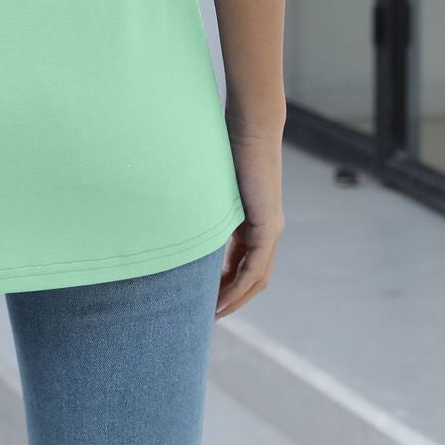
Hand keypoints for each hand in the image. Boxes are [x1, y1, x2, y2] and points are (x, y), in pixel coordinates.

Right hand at [215, 130, 283, 320]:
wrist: (251, 128)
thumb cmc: (227, 146)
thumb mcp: (212, 185)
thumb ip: (203, 202)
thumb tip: (173, 206)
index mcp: (254, 220)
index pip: (243, 262)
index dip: (226, 283)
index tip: (205, 298)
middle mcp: (267, 229)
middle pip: (253, 277)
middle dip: (232, 299)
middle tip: (208, 316)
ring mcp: (271, 229)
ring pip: (256, 278)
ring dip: (236, 299)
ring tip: (214, 314)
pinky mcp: (269, 226)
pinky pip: (254, 267)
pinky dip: (239, 286)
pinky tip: (223, 299)